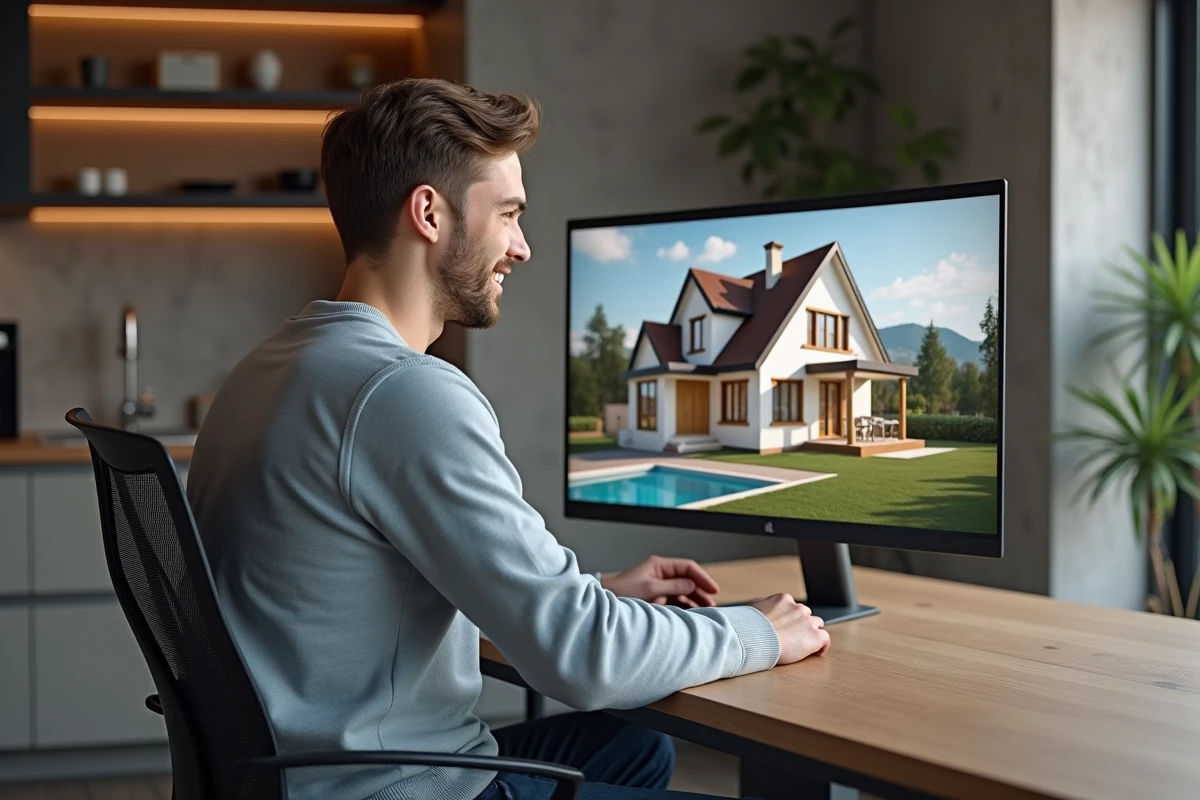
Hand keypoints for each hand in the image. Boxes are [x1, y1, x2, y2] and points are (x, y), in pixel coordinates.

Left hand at [600, 555, 719, 607]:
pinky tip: (692, 613)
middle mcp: (660, 573)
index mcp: (659, 565)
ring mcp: (658, 585)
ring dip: (694, 599)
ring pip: (682, 590)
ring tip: (705, 610)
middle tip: (712, 604)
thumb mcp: (650, 589)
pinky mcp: (655, 597)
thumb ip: (673, 586)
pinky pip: (674, 599)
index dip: (702, 577)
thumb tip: (692, 585)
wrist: (605, 602)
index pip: (687, 567)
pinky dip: (684, 605)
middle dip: (701, 590)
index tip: (714, 590)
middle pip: (687, 579)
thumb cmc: (623, 592)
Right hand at [748, 594, 829, 664]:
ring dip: (811, 633)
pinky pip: (825, 638)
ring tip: (805, 645)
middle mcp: (797, 608)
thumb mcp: (752, 608)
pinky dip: (822, 645)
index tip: (785, 626)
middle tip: (793, 636)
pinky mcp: (815, 636)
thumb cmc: (749, 626)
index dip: (790, 618)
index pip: (792, 606)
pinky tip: (816, 652)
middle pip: (805, 614)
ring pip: (817, 625)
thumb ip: (760, 606)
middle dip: (801, 624)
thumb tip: (758, 609)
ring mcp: (808, 621)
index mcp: (783, 600)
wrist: (755, 638)